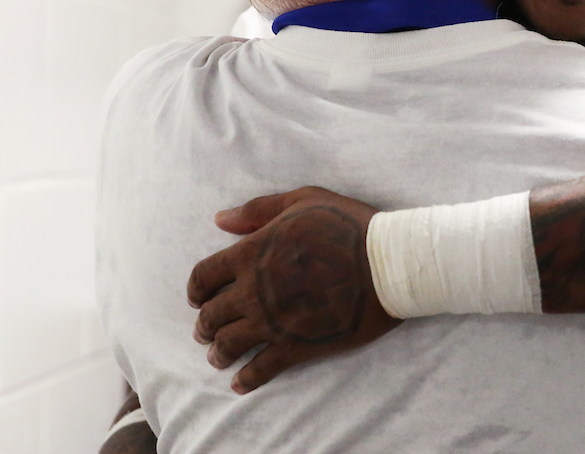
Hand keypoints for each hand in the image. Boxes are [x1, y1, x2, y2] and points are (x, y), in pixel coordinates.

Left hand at [186, 186, 401, 392]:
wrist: (387, 263)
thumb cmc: (349, 226)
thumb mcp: (303, 201)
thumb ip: (258, 210)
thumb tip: (219, 219)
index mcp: (252, 253)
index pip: (204, 276)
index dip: (196, 289)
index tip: (198, 297)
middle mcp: (254, 291)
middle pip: (211, 315)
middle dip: (204, 324)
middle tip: (205, 332)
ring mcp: (273, 322)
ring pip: (228, 345)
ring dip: (218, 353)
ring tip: (218, 357)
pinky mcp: (296, 346)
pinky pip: (260, 370)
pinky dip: (245, 379)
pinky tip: (239, 383)